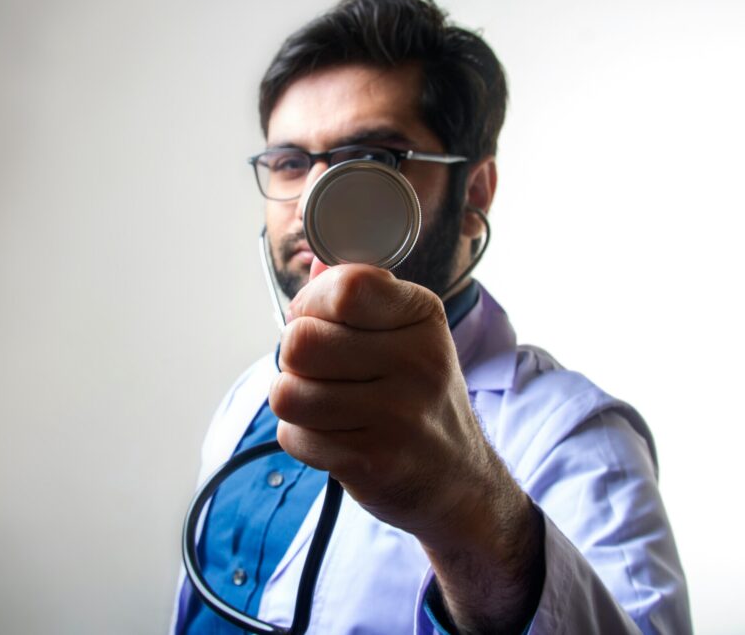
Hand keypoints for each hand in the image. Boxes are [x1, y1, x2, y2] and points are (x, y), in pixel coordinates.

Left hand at [273, 264, 482, 534]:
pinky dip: (303, 439)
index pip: (343, 288)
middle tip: (323, 372)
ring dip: (296, 401)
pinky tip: (337, 438)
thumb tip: (316, 264)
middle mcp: (418, 362)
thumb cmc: (420, 397)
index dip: (313, 303)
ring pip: (287, 393)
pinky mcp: (373, 460)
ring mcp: (398, 415)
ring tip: (328, 406)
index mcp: (424, 316)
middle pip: (300, 341)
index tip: (322, 320)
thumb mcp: (407, 335)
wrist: (457, 479)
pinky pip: (293, 436)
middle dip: (297, 359)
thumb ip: (359, 296)